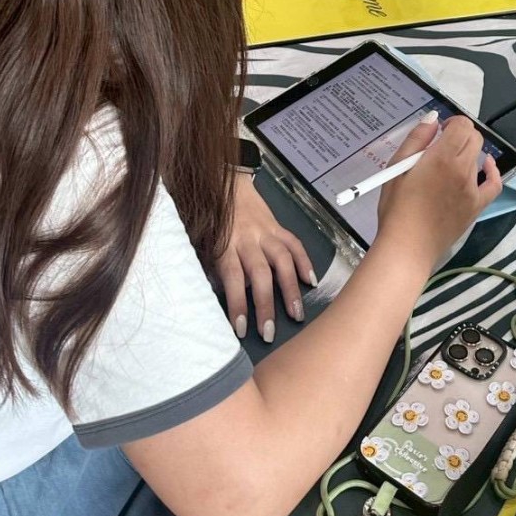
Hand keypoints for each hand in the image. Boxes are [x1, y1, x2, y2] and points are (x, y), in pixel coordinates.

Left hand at [216, 175, 315, 343]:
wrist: (226, 183)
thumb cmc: (211, 220)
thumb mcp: (205, 243)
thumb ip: (214, 268)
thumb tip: (220, 299)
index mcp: (226, 245)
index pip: (233, 279)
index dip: (238, 305)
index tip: (241, 330)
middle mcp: (248, 239)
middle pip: (261, 274)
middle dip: (267, 305)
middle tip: (270, 332)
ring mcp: (266, 232)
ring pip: (282, 261)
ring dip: (290, 289)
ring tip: (297, 314)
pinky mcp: (278, 226)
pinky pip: (294, 244)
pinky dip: (305, 262)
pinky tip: (311, 281)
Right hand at [376, 114, 501, 266]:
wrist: (408, 246)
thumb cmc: (397, 207)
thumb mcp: (397, 168)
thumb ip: (416, 139)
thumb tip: (433, 119)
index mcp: (442, 157)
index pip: (462, 125)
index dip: (451, 122)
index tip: (437, 132)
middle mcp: (463, 170)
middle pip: (474, 138)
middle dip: (460, 134)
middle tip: (440, 144)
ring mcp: (473, 189)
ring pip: (480, 156)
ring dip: (467, 151)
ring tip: (449, 161)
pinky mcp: (477, 206)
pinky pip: (494, 184)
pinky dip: (492, 172)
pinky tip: (486, 167)